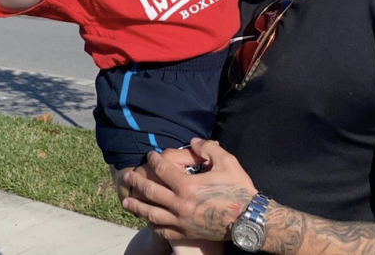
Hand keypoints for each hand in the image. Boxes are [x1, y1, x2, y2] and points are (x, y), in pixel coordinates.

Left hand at [122, 138, 257, 241]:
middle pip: (151, 191)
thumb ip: (208, 148)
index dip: (155, 160)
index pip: (163, 170)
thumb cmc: (238, 189)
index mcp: (188, 186)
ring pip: (151, 213)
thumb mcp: (227, 162)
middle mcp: (179, 204)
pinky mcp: (184, 233)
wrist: (248, 219)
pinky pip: (162, 229)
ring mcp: (180, 221)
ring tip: (126, 201)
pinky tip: (146, 219)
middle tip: (128, 176)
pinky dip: (151, 224)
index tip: (150, 154)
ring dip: (137, 206)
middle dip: (138, 182)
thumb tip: (193, 141)